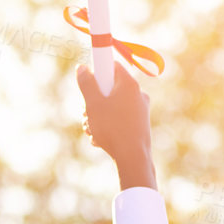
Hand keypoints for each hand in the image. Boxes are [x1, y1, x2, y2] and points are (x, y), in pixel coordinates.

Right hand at [76, 63, 155, 189]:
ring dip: (98, 116)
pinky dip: (108, 126)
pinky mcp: (140, 124)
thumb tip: (82, 68)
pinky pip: (119, 118)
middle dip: (94, 101)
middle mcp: (138, 94)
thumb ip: (86, 83)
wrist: (133, 157)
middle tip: (87, 114)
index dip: (97, 72)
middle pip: (110, 88)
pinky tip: (101, 139)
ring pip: (112, 106)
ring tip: (93, 130)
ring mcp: (140, 110)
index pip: (112, 66)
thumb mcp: (93, 103)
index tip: (89, 83)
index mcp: (129, 84)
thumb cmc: (113, 128)